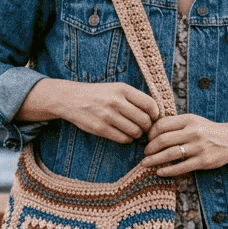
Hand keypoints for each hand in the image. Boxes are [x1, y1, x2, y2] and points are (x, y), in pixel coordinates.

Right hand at [16, 79, 159, 143]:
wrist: (71, 98)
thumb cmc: (98, 94)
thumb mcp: (116, 88)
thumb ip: (135, 98)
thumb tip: (156, 113)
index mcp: (123, 89)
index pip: (150, 104)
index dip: (156, 114)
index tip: (153, 118)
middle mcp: (116, 101)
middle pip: (145, 120)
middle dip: (147, 127)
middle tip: (143, 128)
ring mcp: (108, 115)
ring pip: (135, 131)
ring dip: (137, 135)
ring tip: (133, 132)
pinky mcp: (100, 128)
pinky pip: (123, 139)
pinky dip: (127, 140)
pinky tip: (124, 135)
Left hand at [142, 115, 227, 176]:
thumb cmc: (206, 131)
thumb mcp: (193, 121)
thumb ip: (175, 124)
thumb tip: (151, 131)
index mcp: (189, 120)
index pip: (162, 124)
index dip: (151, 133)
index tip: (147, 139)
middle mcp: (193, 132)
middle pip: (163, 140)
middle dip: (149, 148)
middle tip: (145, 153)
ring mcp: (198, 147)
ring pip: (170, 154)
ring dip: (154, 160)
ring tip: (145, 163)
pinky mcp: (203, 161)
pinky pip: (181, 167)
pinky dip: (167, 170)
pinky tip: (159, 172)